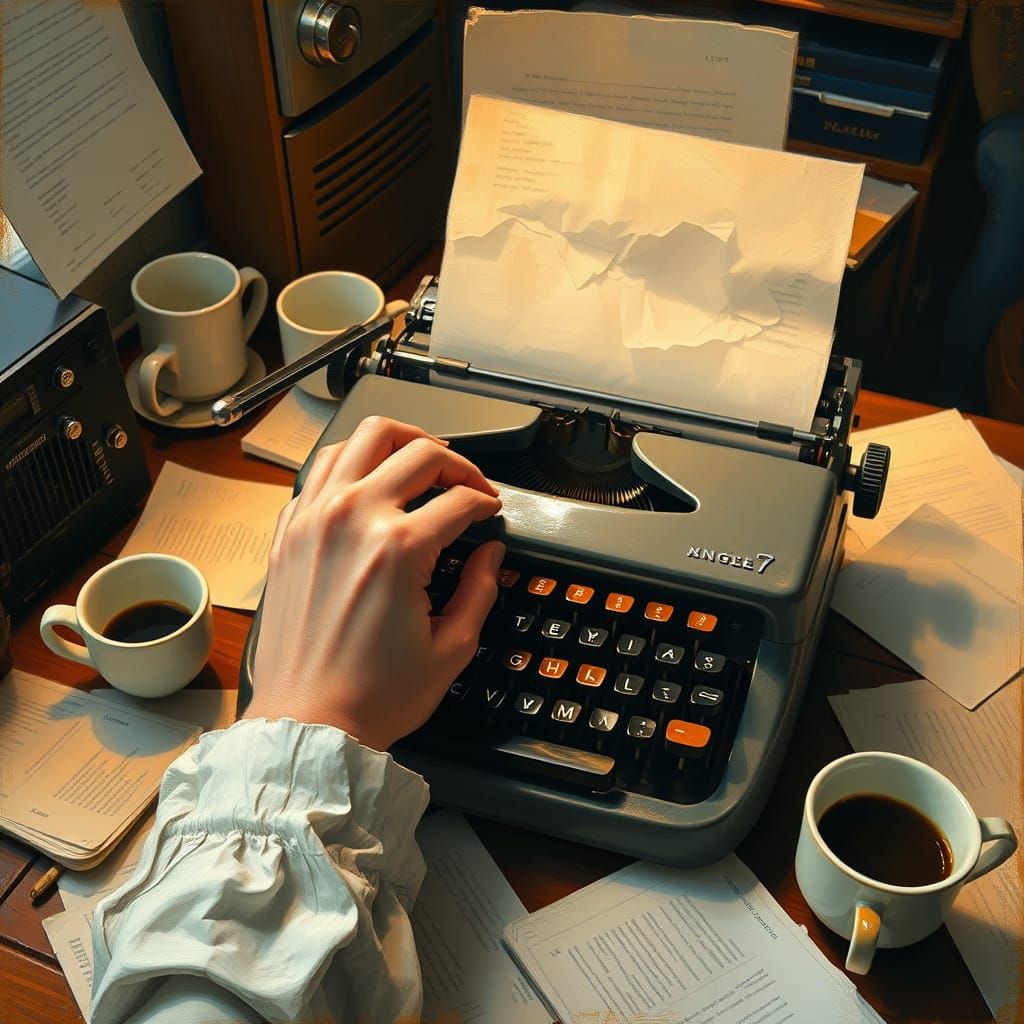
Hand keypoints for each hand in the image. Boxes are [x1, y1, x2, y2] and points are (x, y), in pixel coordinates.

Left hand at [243, 416, 503, 749]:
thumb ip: (481, 589)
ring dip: (403, 441)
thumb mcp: (451, 649)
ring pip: (364, 438)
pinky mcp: (290, 530)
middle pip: (420, 453)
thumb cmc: (370, 697)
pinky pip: (322, 468)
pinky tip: (371, 481)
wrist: (306, 722)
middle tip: (469, 485)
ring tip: (423, 459)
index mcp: (397, 549)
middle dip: (458, 463)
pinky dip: (354, 462)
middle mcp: (352, 519)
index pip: (460, 498)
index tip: (491, 512)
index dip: (487, 502)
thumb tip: (491, 552)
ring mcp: (314, 518)